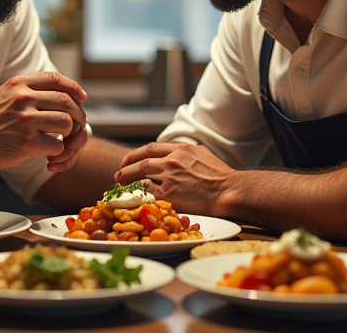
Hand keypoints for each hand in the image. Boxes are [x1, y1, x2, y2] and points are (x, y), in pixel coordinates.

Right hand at [0, 72, 86, 170]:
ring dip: (69, 133)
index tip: (82, 96)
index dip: (73, 87)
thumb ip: (24, 90)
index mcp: (18, 84)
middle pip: (66, 102)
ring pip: (66, 123)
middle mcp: (23, 98)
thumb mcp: (3, 95)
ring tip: (62, 139)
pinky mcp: (27, 143)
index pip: (55, 78)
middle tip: (78, 123)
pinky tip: (48, 153)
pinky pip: (57, 145)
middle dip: (77, 113)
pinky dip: (58, 150)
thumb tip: (54, 91)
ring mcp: (26, 120)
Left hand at [115, 143, 232, 215]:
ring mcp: (170, 177)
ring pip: (143, 178)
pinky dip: (144, 195)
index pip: (150, 148)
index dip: (134, 155)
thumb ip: (184, 153)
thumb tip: (172, 154)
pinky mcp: (170, 194)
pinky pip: (150, 194)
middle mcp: (172, 161)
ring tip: (124, 188)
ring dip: (131, 183)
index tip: (126, 161)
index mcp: (180, 149)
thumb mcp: (202, 154)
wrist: (229, 191)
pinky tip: (141, 198)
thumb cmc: (220, 176)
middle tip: (117, 176)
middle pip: (141, 162)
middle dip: (125, 169)